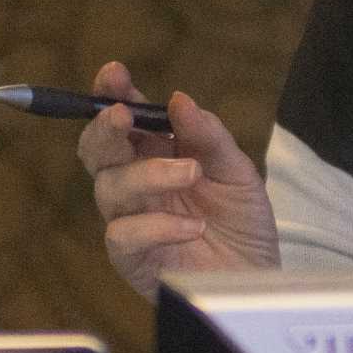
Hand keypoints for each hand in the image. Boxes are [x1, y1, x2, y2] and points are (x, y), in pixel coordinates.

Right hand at [80, 59, 278, 297]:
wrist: (257, 279)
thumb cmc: (242, 223)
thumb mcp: (237, 172)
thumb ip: (209, 137)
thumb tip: (179, 99)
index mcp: (155, 152)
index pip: (123, 117)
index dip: (111, 93)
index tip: (114, 73)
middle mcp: (135, 182)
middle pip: (96, 149)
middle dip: (104, 128)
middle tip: (124, 115)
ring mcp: (130, 219)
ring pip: (109, 187)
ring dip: (149, 175)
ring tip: (192, 174)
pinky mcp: (131, 258)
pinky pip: (122, 235)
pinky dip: (156, 226)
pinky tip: (193, 227)